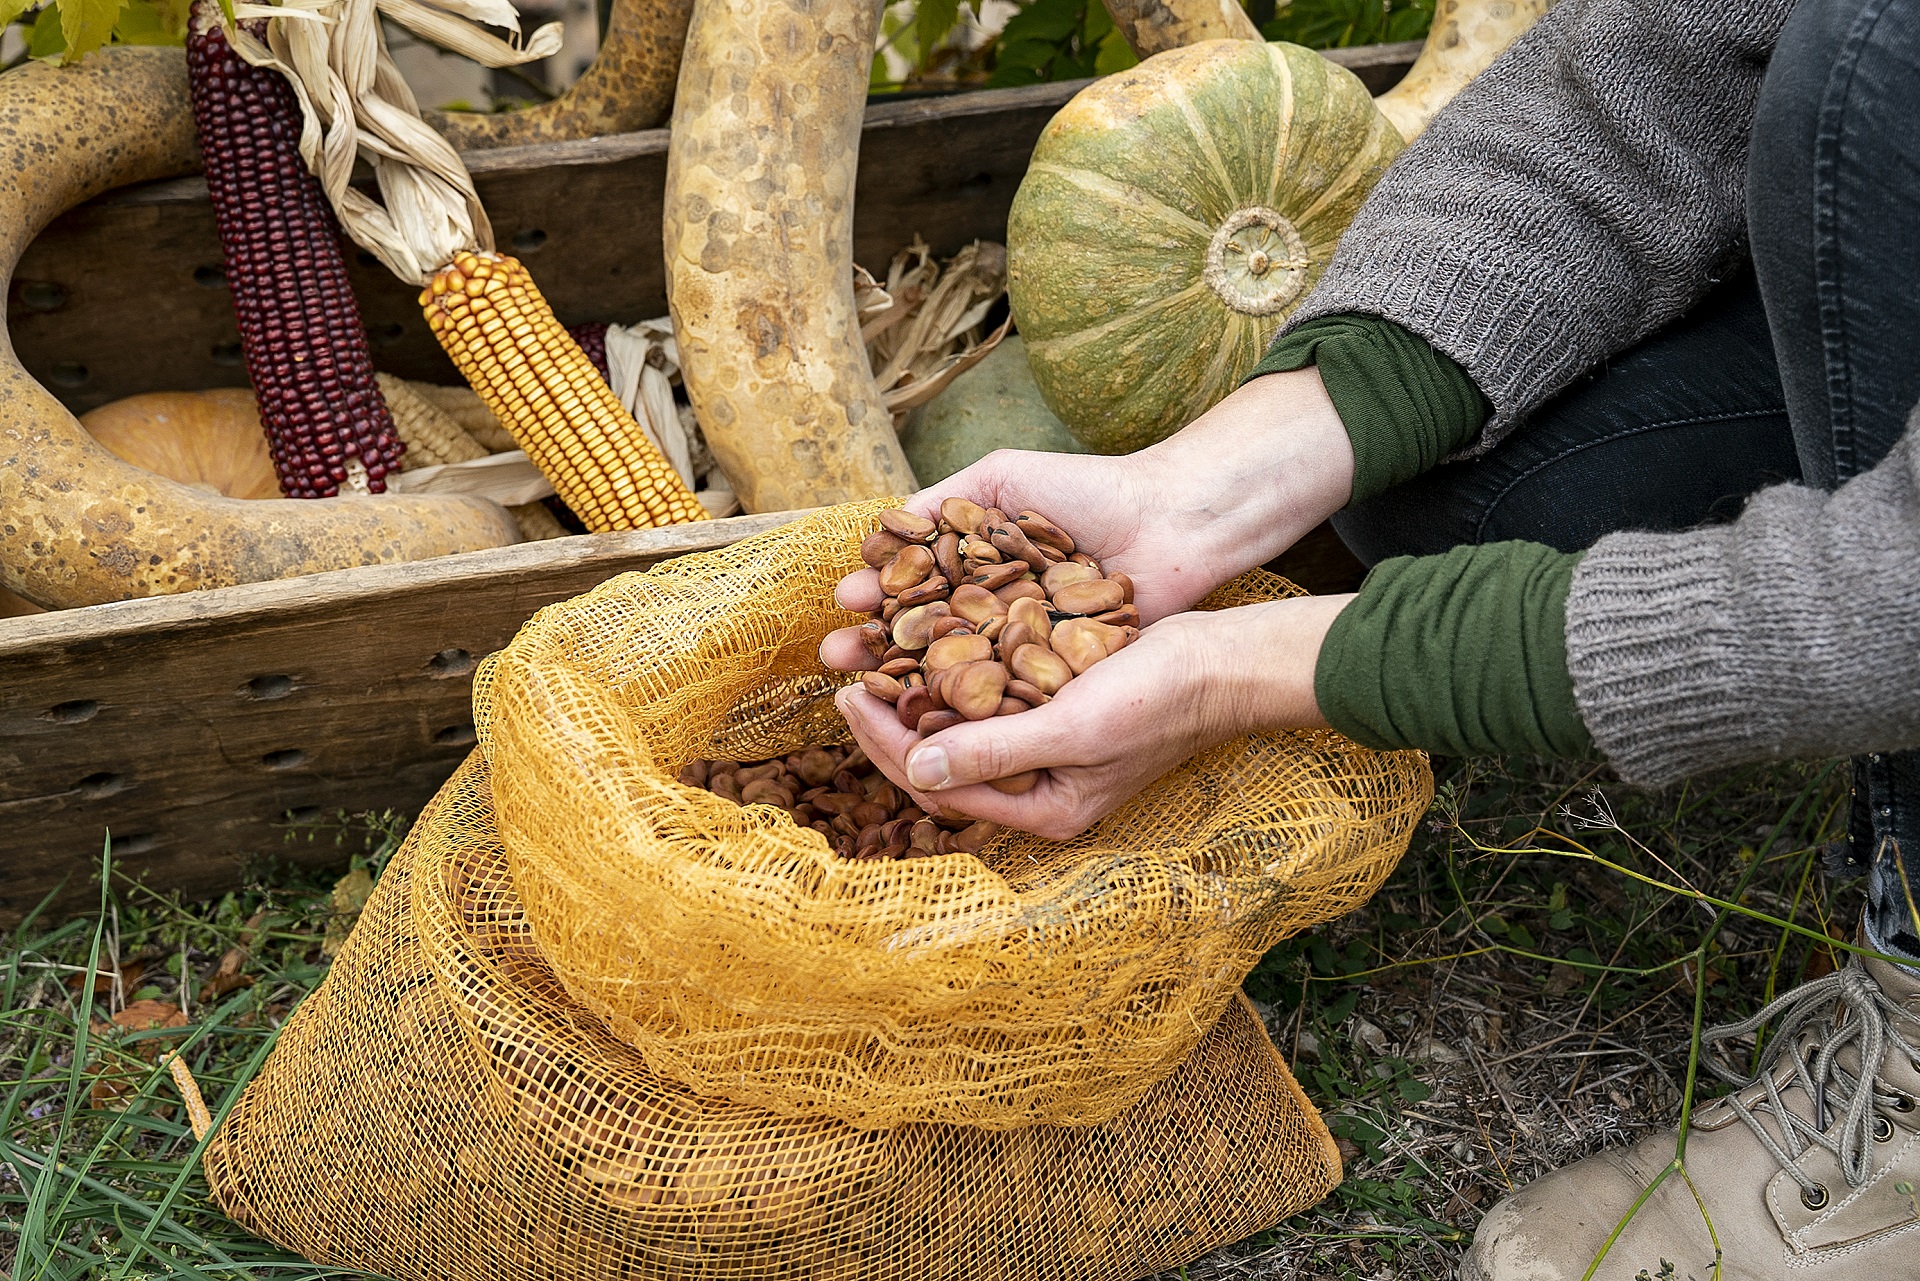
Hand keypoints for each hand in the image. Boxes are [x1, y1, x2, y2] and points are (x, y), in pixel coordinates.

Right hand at [818, 366, 1354, 672]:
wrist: (1170, 519)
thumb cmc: (1088, 489)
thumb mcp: (1004, 476)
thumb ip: (944, 500)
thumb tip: (880, 527)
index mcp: (979, 568)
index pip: (914, 587)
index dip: (878, 596)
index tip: (844, 601)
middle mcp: (997, 612)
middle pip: (924, 636)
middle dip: (876, 645)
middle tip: (834, 654)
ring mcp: (1026, 648)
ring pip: (958, 672)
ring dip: (907, 681)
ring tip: (865, 686)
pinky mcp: (1059, 678)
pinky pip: (1008, 696)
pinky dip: (969, 705)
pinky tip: (930, 712)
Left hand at [833, 595, 1351, 839]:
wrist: (1224, 661)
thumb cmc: (1158, 699)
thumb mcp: (1072, 727)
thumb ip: (996, 752)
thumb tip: (918, 772)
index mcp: (1044, 808)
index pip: (941, 786)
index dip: (887, 743)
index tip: (850, 698)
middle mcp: (1041, 786)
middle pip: (944, 763)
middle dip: (892, 723)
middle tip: (848, 677)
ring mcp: (1051, 749)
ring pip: (962, 729)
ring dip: (918, 695)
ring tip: (877, 658)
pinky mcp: (1060, 709)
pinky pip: (990, 699)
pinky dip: (956, 674)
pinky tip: (931, 640)